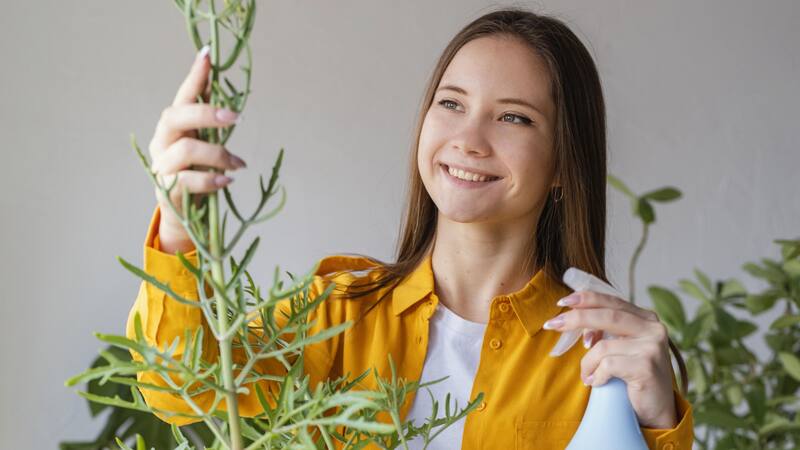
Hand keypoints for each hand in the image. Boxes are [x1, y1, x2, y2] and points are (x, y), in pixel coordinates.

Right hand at [149, 45, 247, 241]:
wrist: (182, 213)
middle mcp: (161, 141)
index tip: (208, 55)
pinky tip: (227, 181)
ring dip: (218, 155)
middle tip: (235, 118)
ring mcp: (161, 165)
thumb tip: (221, 88)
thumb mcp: (204, 144)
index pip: (182, 95)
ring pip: (186, 150)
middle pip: (176, 117)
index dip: (194, 76)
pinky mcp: (167, 189)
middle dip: (206, 113)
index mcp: (172, 126)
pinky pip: (188, 180)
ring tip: (238, 164)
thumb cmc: (195, 173)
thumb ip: (209, 121)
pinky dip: (211, 180)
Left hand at [543, 291, 677, 428]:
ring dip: (587, 363)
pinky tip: (598, 382)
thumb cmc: (634, 378)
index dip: (587, 299)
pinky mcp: (646, 367)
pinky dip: (597, 375)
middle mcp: (653, 329)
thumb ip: (606, 331)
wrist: (657, 411)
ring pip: (603, 347)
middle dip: (575, 319)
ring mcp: (652, 347)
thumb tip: (576, 319)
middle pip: (607, 316)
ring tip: (588, 375)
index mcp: (647, 319)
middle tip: (552, 324)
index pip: (613, 302)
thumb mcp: (622, 348)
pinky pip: (607, 366)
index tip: (563, 300)